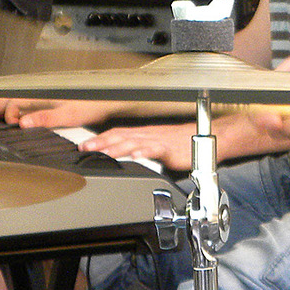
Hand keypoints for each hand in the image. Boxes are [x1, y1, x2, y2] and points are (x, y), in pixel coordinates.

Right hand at [0, 97, 119, 127]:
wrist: (110, 101)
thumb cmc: (92, 106)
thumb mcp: (68, 115)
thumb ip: (44, 118)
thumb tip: (23, 123)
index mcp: (42, 95)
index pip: (14, 103)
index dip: (7, 116)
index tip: (9, 128)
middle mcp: (41, 94)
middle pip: (11, 99)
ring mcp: (46, 97)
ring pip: (18, 101)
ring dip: (5, 109)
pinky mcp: (52, 102)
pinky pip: (27, 104)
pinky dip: (17, 110)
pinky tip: (17, 118)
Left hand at [81, 122, 198, 171]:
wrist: (205, 137)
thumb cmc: (182, 143)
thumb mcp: (157, 145)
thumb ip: (141, 149)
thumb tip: (125, 155)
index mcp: (143, 134)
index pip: (117, 134)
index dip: (99, 139)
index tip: (83, 146)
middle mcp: (148, 135)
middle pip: (120, 137)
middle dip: (101, 143)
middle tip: (84, 149)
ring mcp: (158, 141)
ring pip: (134, 142)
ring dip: (117, 147)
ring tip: (103, 152)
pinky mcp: (170, 149)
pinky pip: (155, 149)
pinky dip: (145, 151)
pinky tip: (136, 155)